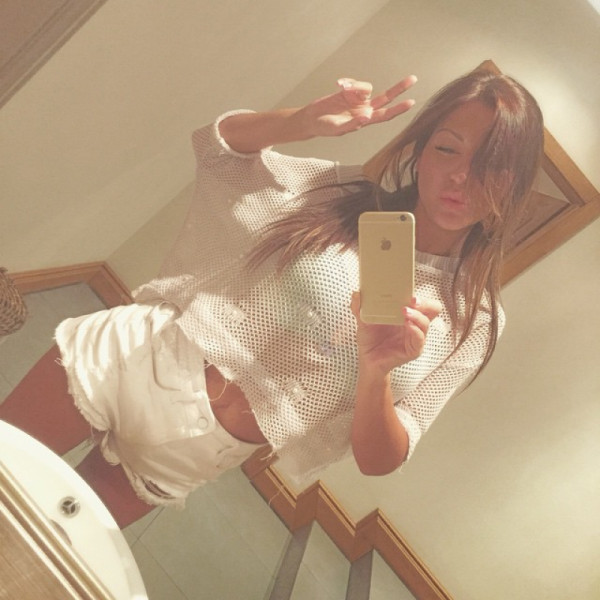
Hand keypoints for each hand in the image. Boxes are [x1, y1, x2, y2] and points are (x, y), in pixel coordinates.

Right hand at [299, 75, 417, 137]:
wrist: (312, 118)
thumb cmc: (325, 127)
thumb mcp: (338, 129)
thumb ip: (353, 124)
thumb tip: (367, 117)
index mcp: (364, 120)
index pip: (385, 115)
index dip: (398, 109)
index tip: (410, 102)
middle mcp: (364, 109)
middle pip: (386, 97)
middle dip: (399, 88)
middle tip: (412, 79)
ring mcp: (358, 99)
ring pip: (366, 87)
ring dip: (356, 85)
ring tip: (342, 88)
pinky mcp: (350, 90)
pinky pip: (355, 82)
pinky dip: (348, 82)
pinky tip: (339, 85)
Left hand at [350, 292, 441, 375]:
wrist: (367, 359)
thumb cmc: (370, 338)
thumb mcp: (363, 320)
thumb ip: (359, 307)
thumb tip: (356, 293)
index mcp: (406, 313)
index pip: (423, 301)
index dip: (420, 294)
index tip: (409, 289)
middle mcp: (414, 323)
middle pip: (433, 309)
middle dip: (425, 302)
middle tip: (412, 300)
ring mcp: (415, 337)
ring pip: (426, 322)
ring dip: (416, 315)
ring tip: (404, 311)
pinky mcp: (413, 350)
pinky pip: (420, 339)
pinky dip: (415, 330)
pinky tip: (407, 324)